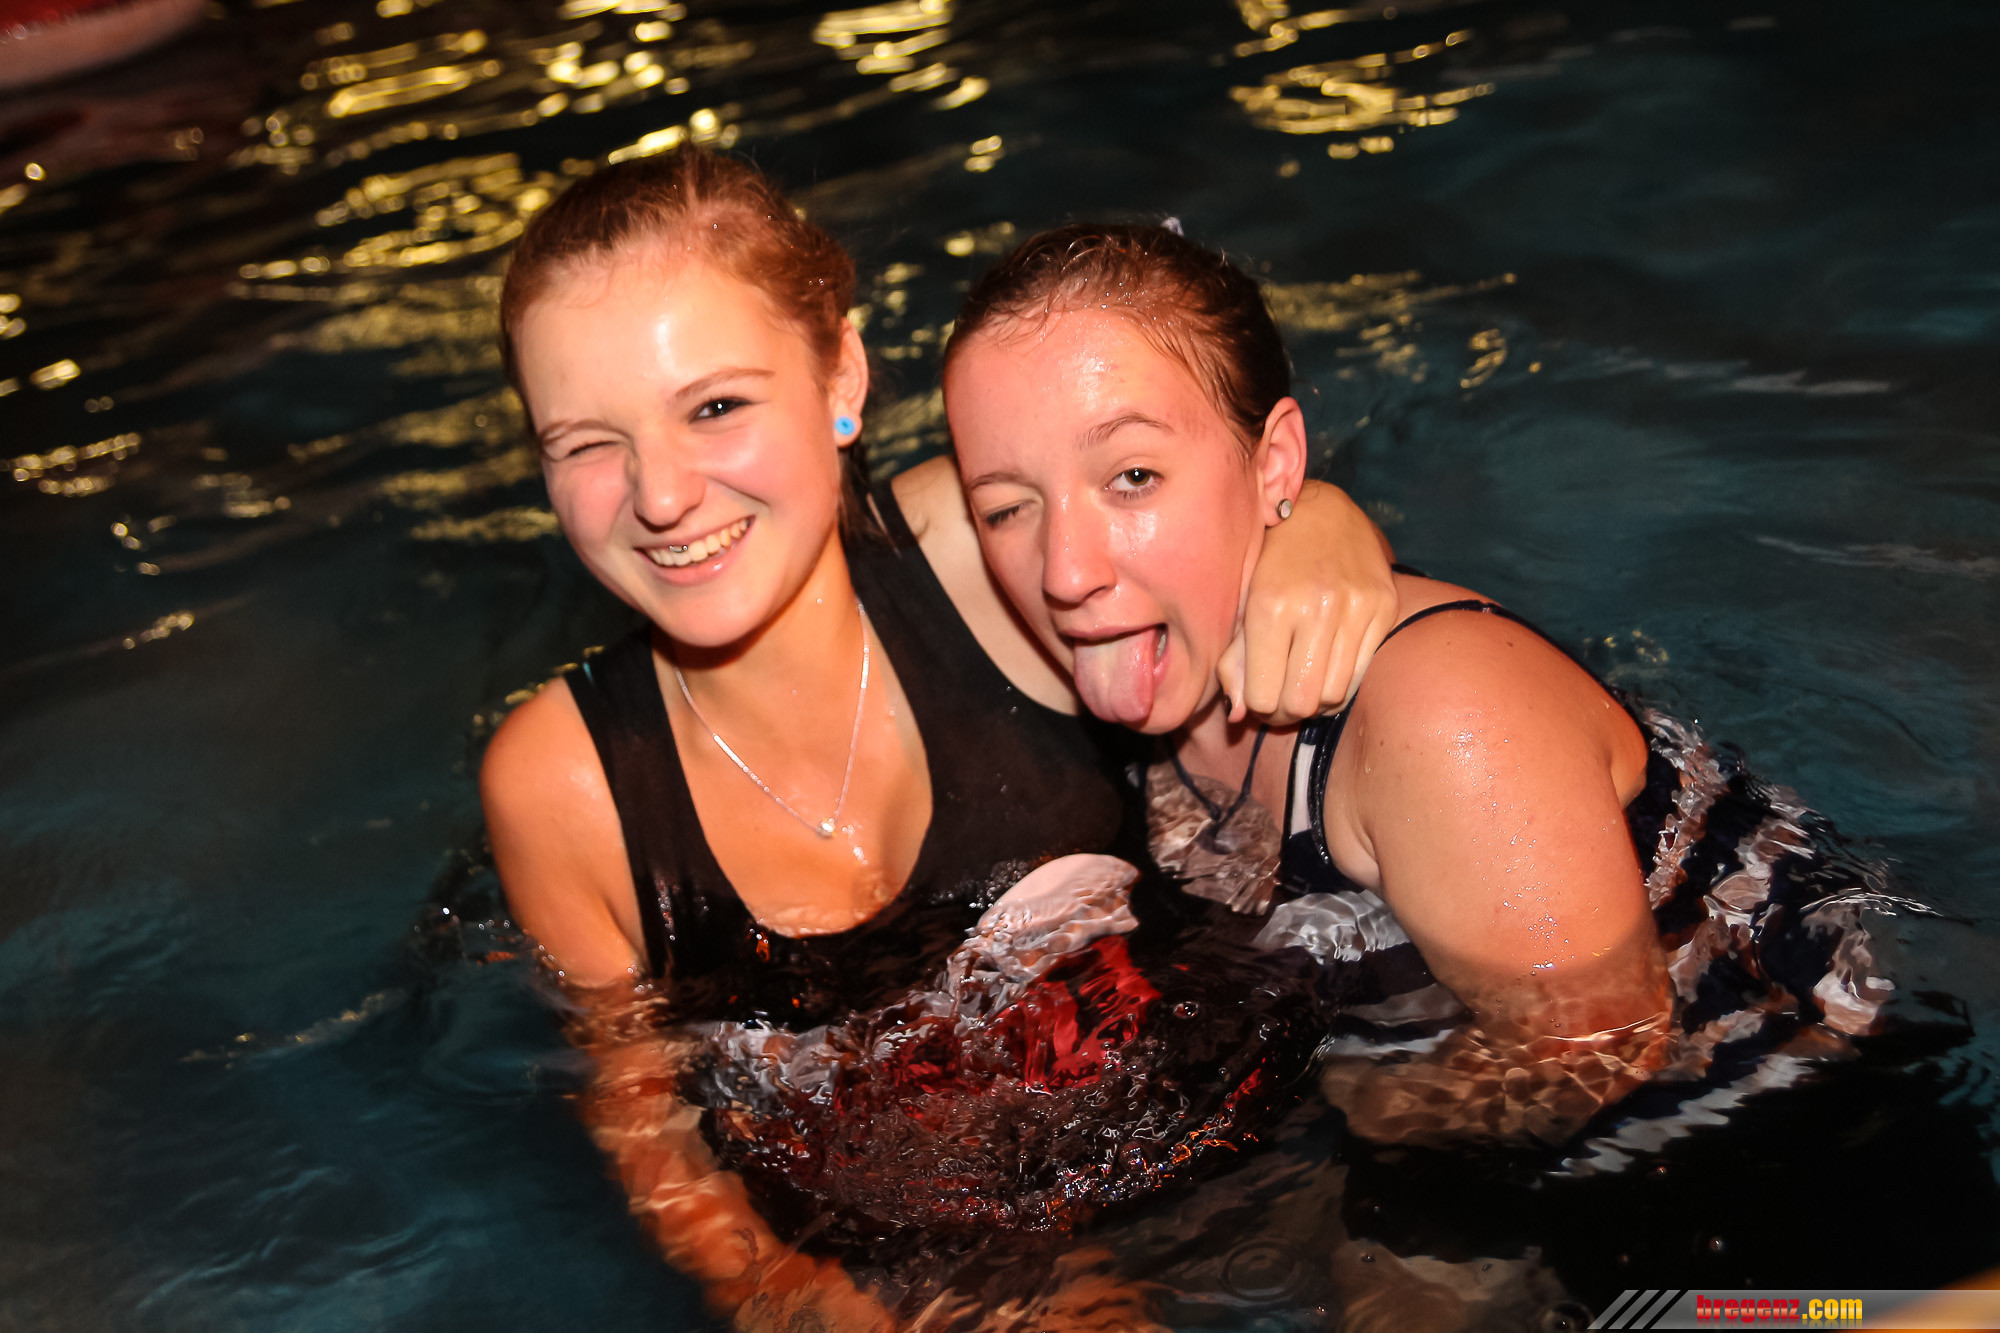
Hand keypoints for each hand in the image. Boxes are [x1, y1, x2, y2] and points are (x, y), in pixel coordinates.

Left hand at [1222, 481, 1397, 725]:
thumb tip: (1240, 716)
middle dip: (1286, 711)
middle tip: (1280, 699)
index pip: (1263, 697)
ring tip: (1302, 683)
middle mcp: (1315, 607)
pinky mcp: (1384, 607)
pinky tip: (1326, 668)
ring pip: (1335, 695)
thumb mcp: (1238, 605)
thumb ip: (1233, 662)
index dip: (1257, 709)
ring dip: (1316, 701)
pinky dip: (1342, 682)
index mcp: (1269, 606)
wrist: (1320, 511)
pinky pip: (1361, 673)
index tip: (1258, 700)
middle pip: (1301, 703)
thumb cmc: (1267, 561)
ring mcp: (1355, 607)